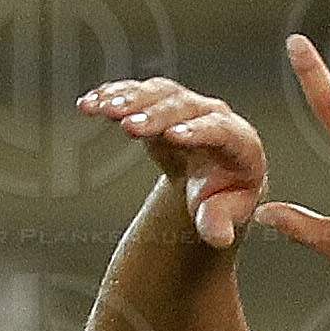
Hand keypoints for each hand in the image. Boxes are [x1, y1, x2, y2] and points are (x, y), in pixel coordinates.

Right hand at [76, 76, 264, 247]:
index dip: (197, 131)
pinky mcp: (160, 102)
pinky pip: (136, 93)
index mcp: (239, 142)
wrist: (212, 181)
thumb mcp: (223, 215)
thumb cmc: (222, 200)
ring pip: (158, 93)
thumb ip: (218, 223)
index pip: (220, 131)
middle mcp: (213, 115)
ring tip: (101, 108)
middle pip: (184, 107)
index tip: (173, 136)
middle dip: (155, 114)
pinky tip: (89, 104)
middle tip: (127, 122)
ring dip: (129, 99)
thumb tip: (219, 237)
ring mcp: (186, 105)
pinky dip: (112, 96)